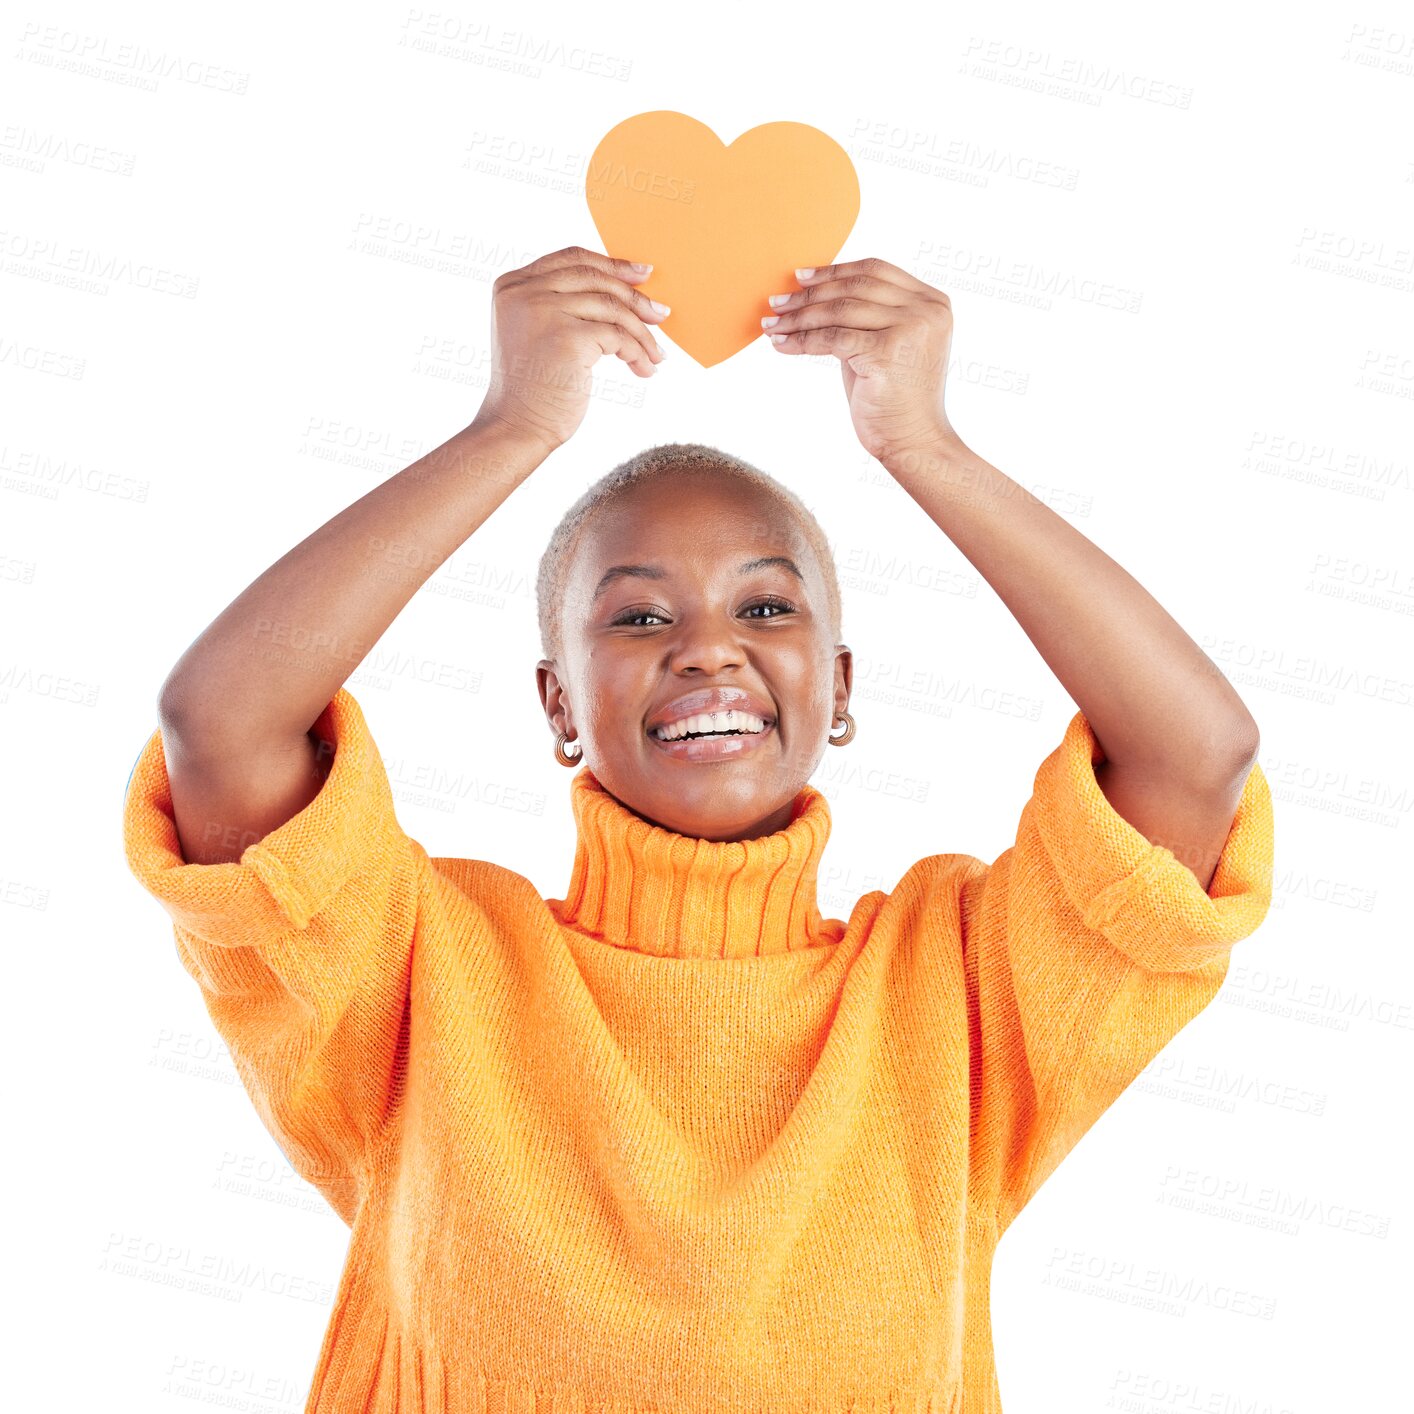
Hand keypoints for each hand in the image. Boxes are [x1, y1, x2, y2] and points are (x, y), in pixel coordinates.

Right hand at [471, 245, 669, 454]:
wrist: (517, 427)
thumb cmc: (533, 387)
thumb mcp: (538, 331)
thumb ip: (561, 303)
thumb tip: (622, 287)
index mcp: (513, 285)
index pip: (572, 259)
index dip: (611, 264)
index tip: (642, 275)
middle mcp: (524, 292)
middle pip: (596, 278)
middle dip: (635, 297)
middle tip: (660, 315)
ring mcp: (544, 312)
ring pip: (612, 307)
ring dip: (641, 333)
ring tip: (655, 355)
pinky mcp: (568, 337)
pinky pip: (618, 335)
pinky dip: (637, 352)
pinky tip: (643, 369)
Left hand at [760, 257, 957, 463]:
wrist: (913, 442)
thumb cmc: (894, 398)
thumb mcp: (886, 344)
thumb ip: (867, 315)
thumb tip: (817, 291)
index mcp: (933, 302)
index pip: (875, 270)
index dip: (834, 271)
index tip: (800, 278)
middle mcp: (926, 310)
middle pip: (855, 288)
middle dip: (810, 295)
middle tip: (777, 302)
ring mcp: (910, 330)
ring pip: (840, 311)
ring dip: (799, 318)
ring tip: (772, 324)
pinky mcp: (888, 353)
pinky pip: (832, 338)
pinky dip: (802, 341)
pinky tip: (781, 344)